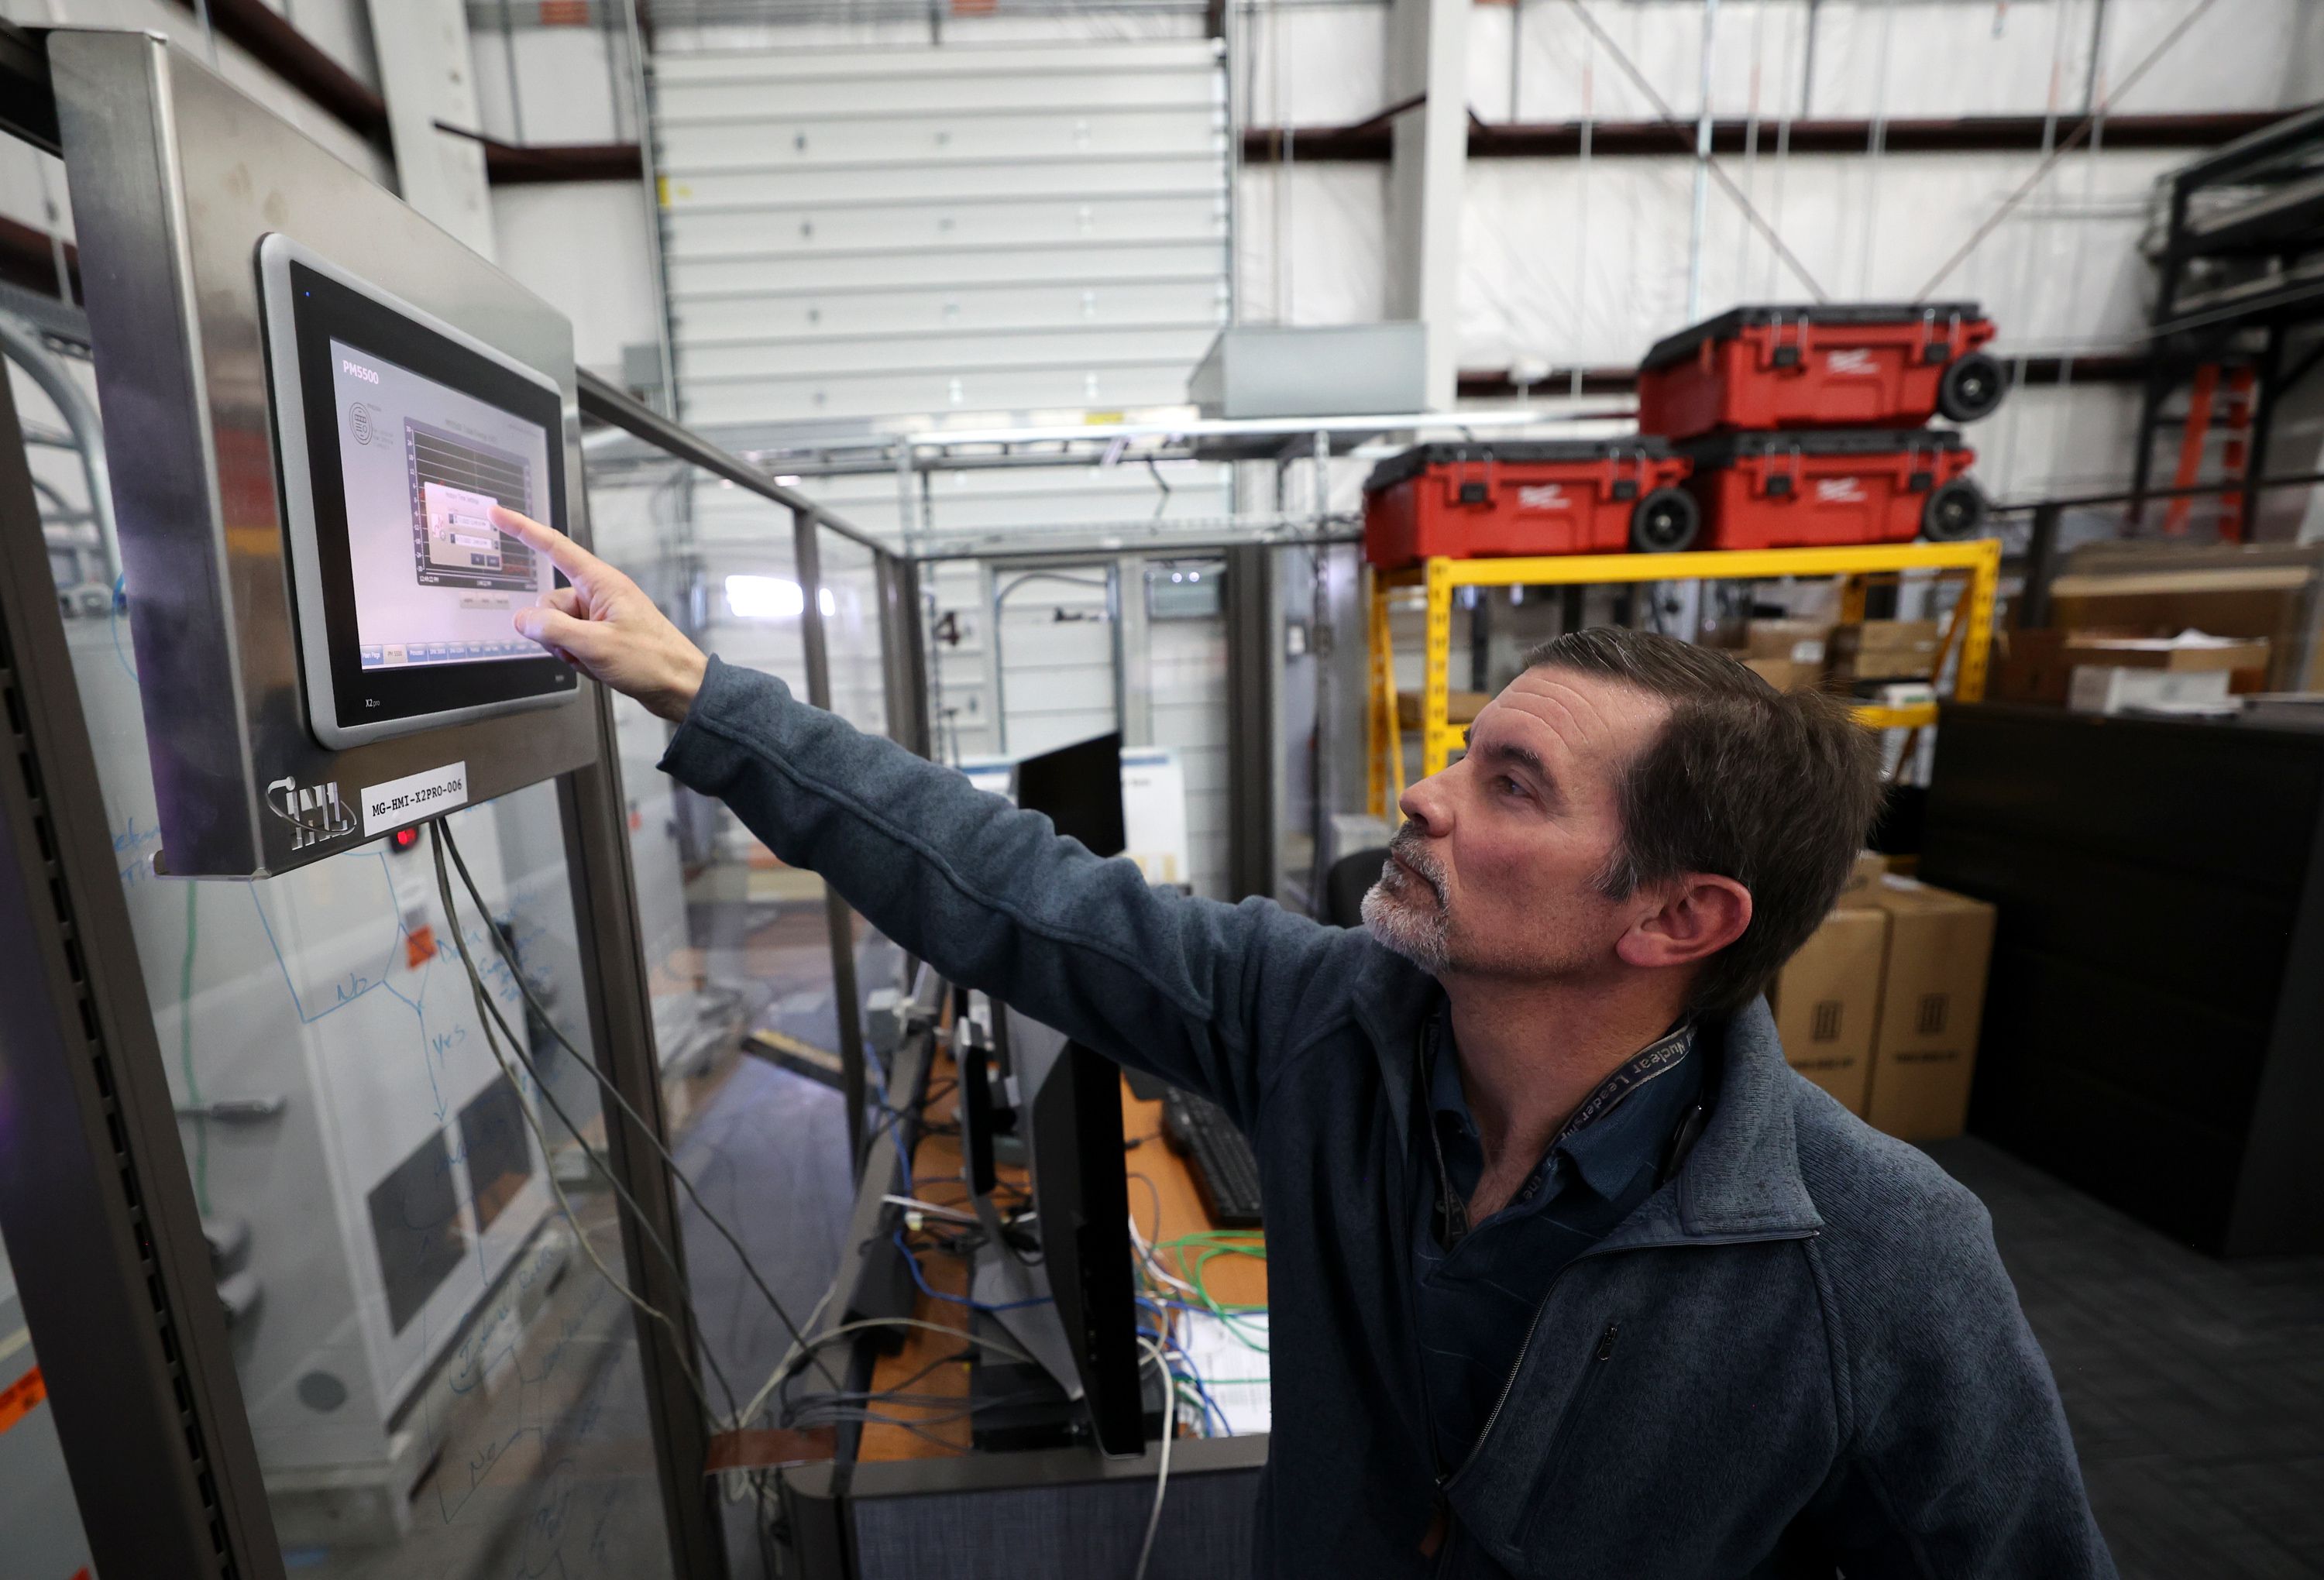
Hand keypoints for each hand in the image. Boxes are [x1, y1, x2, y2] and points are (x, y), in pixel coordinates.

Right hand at [493, 505, 707, 723]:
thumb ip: (552, 629)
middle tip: (581, 649)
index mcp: (601, 582)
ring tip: (595, 661)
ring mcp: (598, 616)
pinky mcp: (600, 636)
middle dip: (553, 631)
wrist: (679, 687)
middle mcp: (598, 594)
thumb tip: (522, 619)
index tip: (498, 514)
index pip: (554, 548)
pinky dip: (576, 658)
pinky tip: (598, 668)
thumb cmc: (651, 660)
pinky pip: (570, 643)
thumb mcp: (595, 645)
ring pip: (555, 627)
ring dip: (566, 649)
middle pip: (548, 602)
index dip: (523, 529)